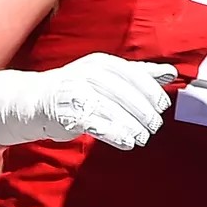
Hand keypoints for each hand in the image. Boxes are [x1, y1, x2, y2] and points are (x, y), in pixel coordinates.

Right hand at [0, 53, 177, 149]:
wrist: (35, 100)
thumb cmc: (78, 88)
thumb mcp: (109, 77)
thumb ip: (139, 74)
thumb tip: (171, 72)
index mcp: (102, 63)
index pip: (133, 74)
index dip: (150, 91)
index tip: (162, 106)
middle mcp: (89, 74)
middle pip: (125, 93)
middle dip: (143, 111)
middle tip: (155, 126)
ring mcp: (76, 92)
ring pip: (111, 109)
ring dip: (131, 125)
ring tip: (142, 137)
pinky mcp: (66, 112)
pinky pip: (95, 123)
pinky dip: (114, 133)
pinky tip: (127, 142)